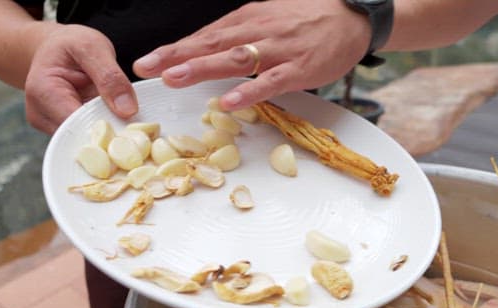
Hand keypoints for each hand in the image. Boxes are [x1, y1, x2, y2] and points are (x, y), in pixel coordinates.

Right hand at [24, 24, 137, 133]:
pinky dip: (104, 134)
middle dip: (109, 135)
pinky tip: (117, 123)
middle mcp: (40, 115)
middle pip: (80, 137)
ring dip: (108, 135)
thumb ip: (110, 76)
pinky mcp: (61, 130)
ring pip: (85, 141)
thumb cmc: (70, 44)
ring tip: (128, 122)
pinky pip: (86, 138)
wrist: (54, 48)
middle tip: (138, 128)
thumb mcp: (92, 47)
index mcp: (43, 92)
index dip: (106, 128)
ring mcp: (49, 126)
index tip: (133, 125)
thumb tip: (127, 111)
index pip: (77, 123)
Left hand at [132, 0, 370, 110]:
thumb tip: (204, 53)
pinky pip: (270, 81)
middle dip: (177, 56)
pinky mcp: (299, 68)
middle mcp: (256, 31)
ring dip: (203, 68)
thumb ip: (236, 37)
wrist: (351, 15)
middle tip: (148, 68)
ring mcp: (277, 50)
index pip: (204, 36)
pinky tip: (230, 101)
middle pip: (210, 44)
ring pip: (235, 59)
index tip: (146, 62)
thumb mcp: (265, 20)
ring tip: (175, 78)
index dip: (174, 49)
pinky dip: (249, 91)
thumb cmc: (303, 21)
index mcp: (245, 20)